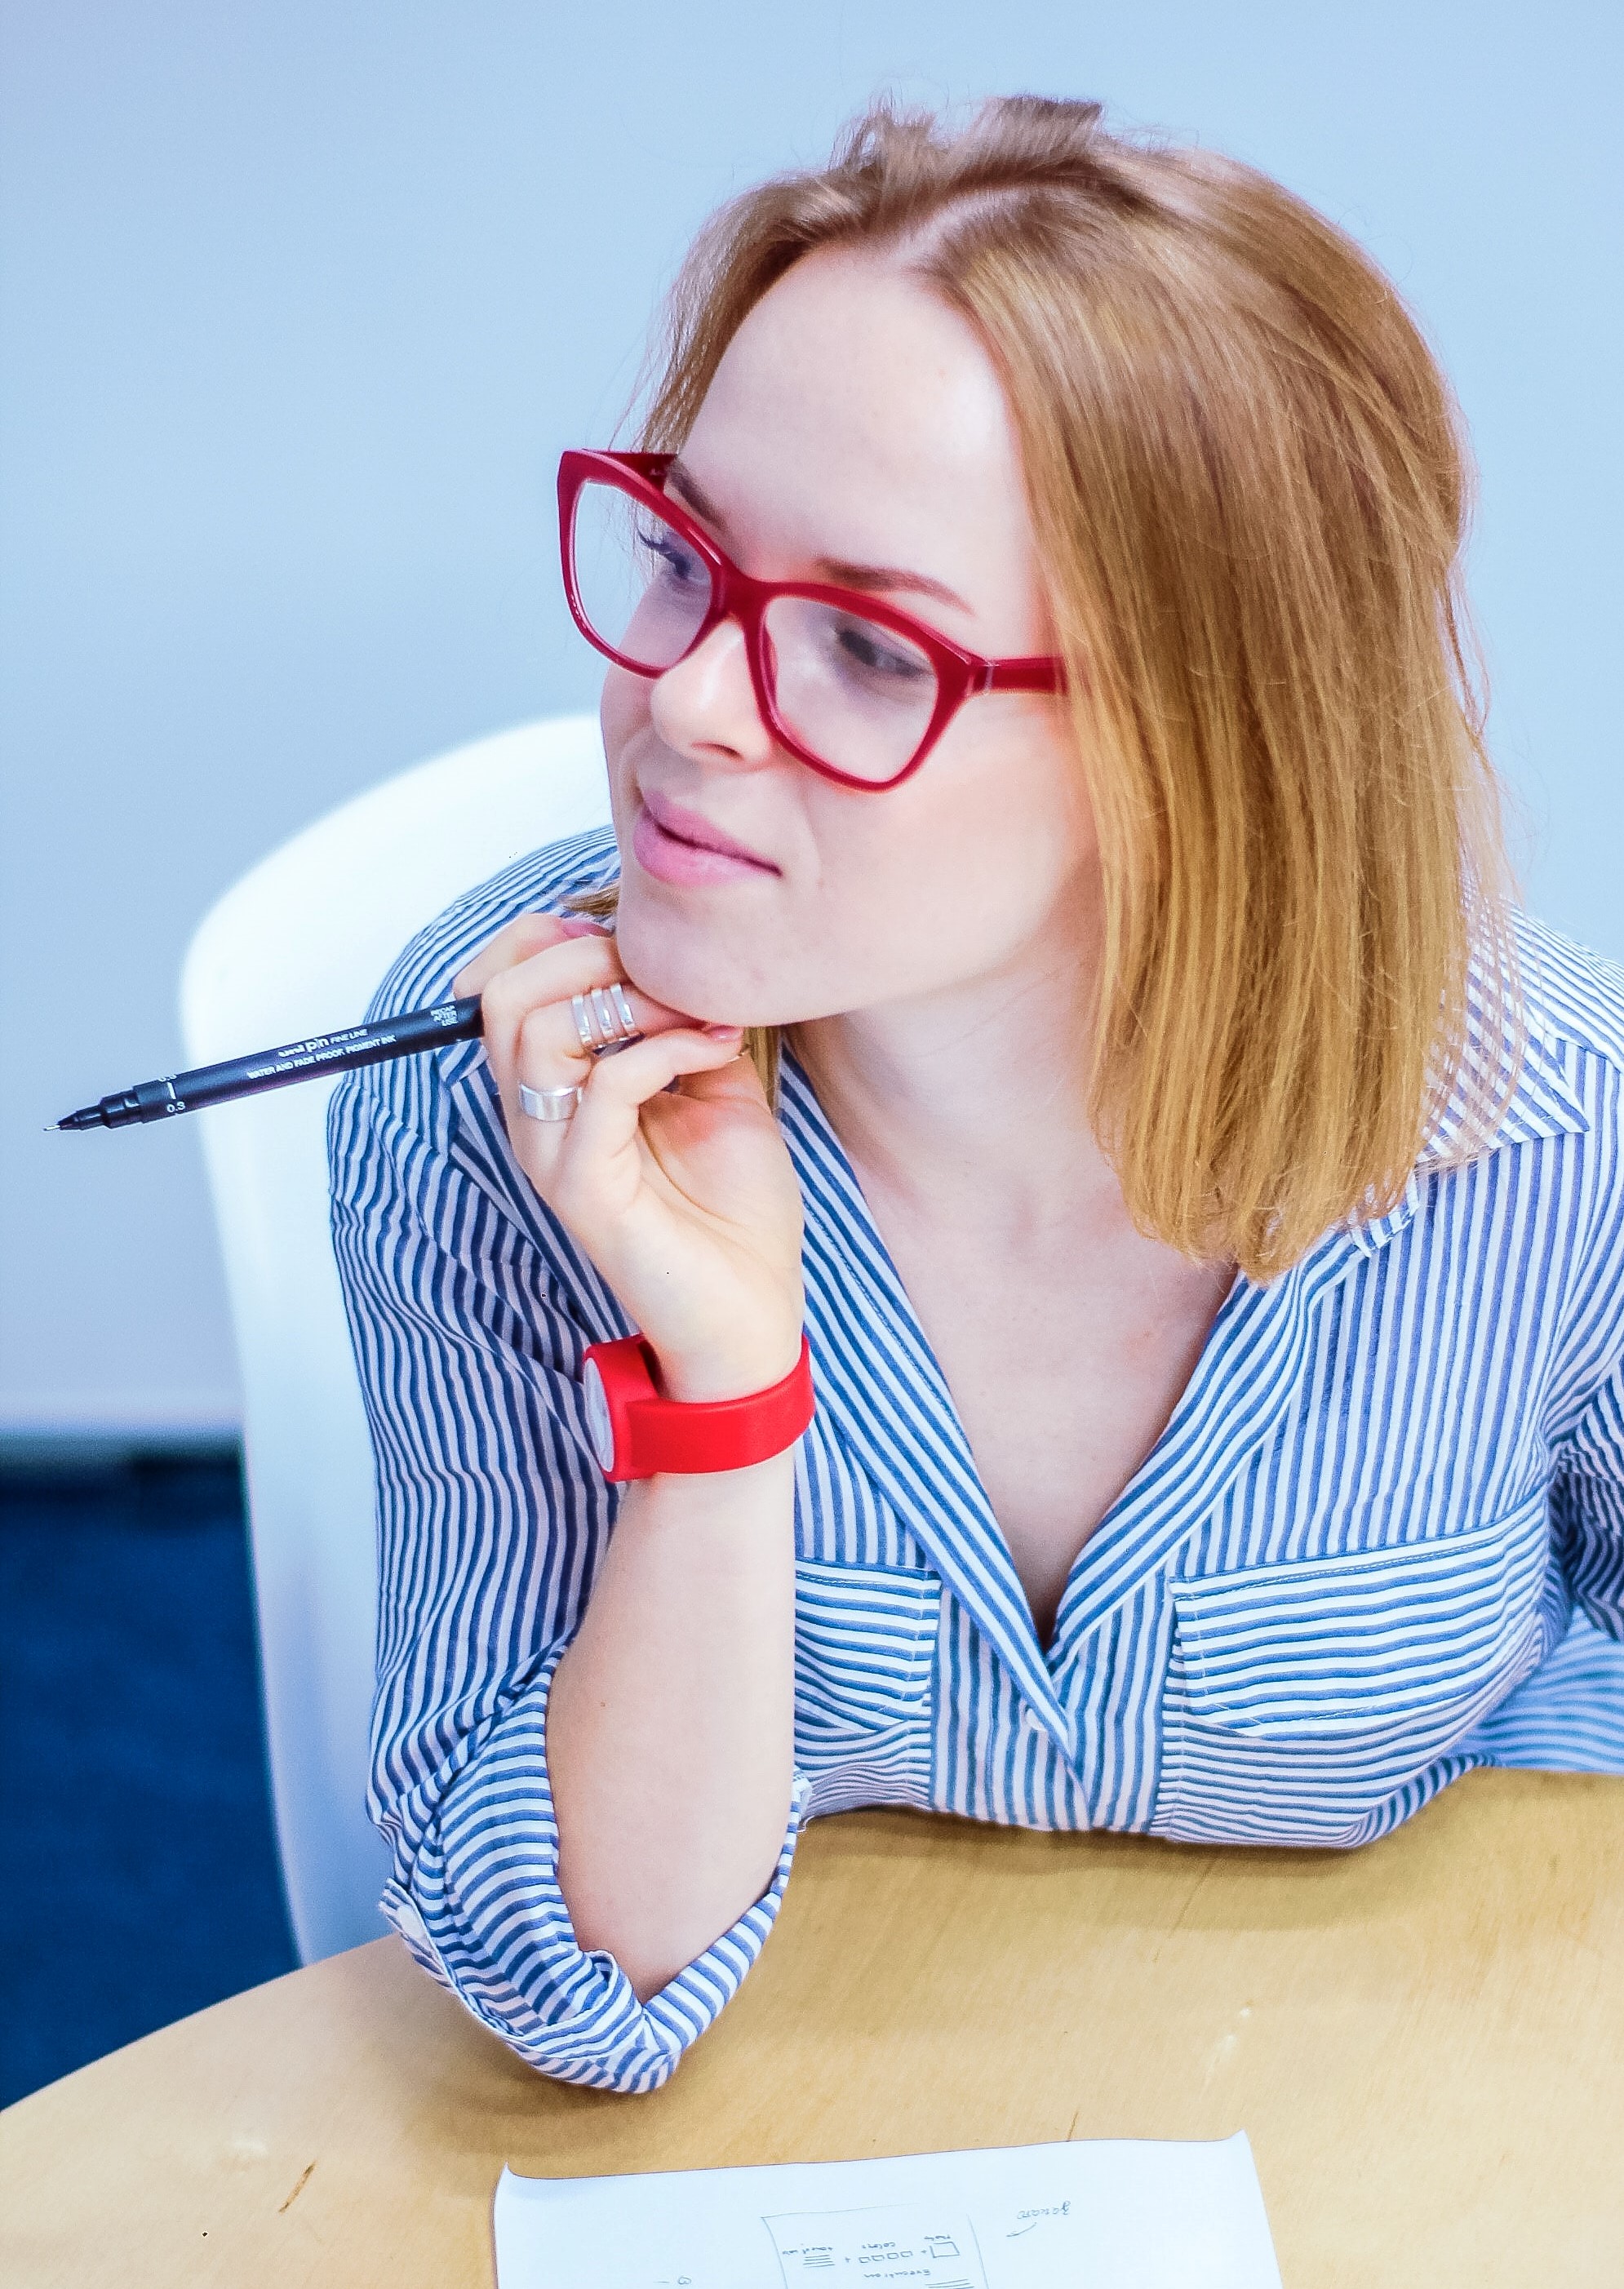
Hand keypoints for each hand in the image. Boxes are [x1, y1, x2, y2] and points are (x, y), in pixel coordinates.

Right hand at [456, 915, 804, 1401]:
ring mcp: (553, 1153)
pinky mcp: (584, 1188)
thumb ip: (684, 1023)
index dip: (561, 937)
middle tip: (673, 977)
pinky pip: (602, 1085)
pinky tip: (712, 1050)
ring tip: (695, 1013)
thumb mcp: (717, 1088)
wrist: (751, 1314)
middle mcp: (537, 1118)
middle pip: (506, 992)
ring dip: (628, 996)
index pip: (506, 982)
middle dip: (592, 956)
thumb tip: (683, 960)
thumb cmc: (733, 1212)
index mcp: (556, 1090)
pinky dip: (664, 1046)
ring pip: (535, 1029)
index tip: (643, 946)